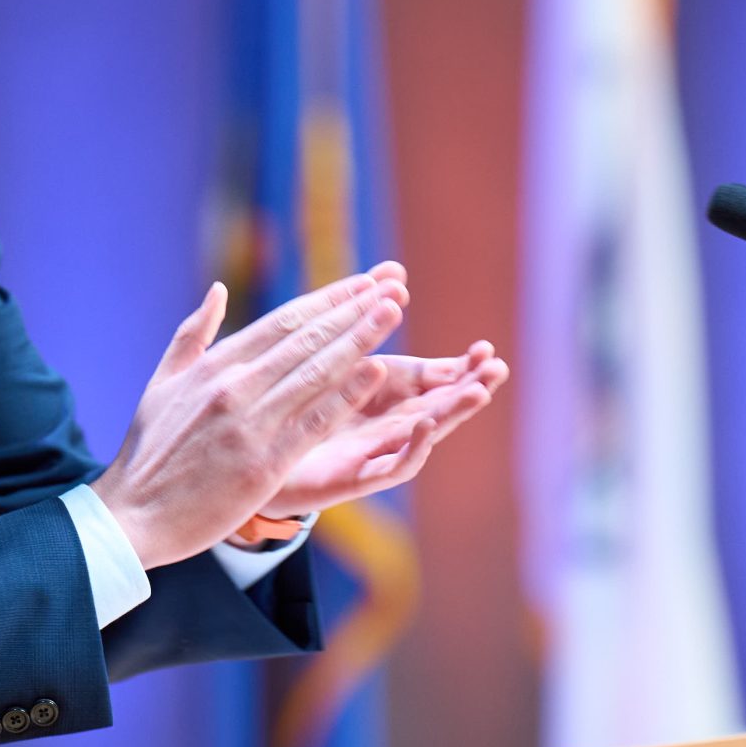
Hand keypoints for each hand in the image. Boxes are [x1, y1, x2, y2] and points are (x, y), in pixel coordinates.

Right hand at [95, 265, 408, 569]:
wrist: (131, 518)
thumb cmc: (148, 453)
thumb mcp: (162, 383)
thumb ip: (193, 335)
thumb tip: (217, 290)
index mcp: (213, 366)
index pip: (283, 322)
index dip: (327, 300)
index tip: (362, 282)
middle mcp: (233, 386)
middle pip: (306, 339)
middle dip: (353, 309)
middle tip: (393, 284)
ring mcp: (249, 424)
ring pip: (315, 372)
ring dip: (359, 339)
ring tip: (393, 310)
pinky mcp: (262, 463)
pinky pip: (313, 421)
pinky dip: (345, 393)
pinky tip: (375, 371)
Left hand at [253, 341, 508, 520]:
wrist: (249, 462)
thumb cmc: (288, 406)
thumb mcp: (328, 356)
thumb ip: (362, 317)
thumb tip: (395, 269)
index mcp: (381, 393)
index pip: (432, 379)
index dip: (460, 367)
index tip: (485, 348)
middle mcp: (385, 423)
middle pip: (439, 405)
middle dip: (470, 386)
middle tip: (497, 368)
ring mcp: (372, 452)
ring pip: (424, 433)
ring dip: (452, 414)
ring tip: (478, 392)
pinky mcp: (353, 477)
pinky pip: (390, 466)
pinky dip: (412, 448)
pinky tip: (425, 427)